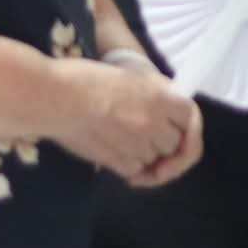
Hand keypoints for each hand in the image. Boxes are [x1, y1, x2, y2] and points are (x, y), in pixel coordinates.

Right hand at [50, 58, 195, 180]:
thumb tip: (166, 116)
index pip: (192, 118)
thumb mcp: (128, 77)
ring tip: (119, 139)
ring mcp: (136, 143)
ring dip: (143, 156)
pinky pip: (133, 170)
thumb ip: (153, 96)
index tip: (181, 136)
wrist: (54, 96)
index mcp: (159, 95)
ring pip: (152, 160)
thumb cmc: (84, 79)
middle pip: (172, 144)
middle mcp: (153, 121)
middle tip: (143, 139)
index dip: (190, 131)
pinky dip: (127, 167)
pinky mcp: (117, 160)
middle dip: (162, 145)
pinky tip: (110, 152)